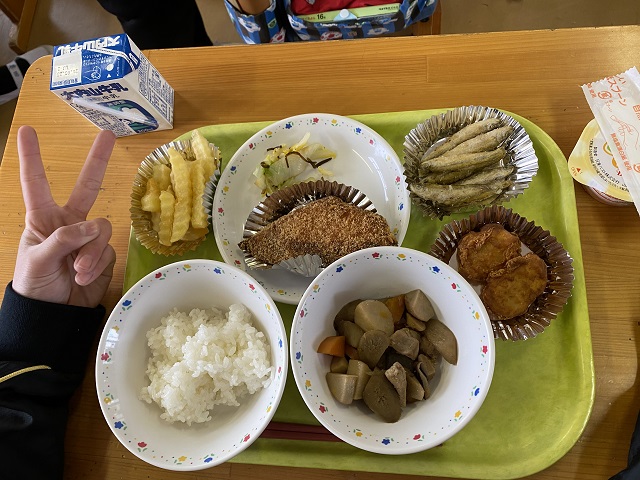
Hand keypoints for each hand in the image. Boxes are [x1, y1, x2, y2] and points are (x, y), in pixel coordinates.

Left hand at [12, 126, 116, 307]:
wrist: (54, 315)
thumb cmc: (35, 285)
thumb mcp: (37, 260)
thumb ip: (62, 239)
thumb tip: (93, 225)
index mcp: (43, 219)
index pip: (36, 184)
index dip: (32, 158)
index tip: (28, 131)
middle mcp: (69, 223)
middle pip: (86, 187)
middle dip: (97, 161)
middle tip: (109, 136)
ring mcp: (88, 239)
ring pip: (101, 228)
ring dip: (90, 251)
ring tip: (77, 271)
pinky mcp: (104, 255)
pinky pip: (107, 250)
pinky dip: (96, 265)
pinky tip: (83, 277)